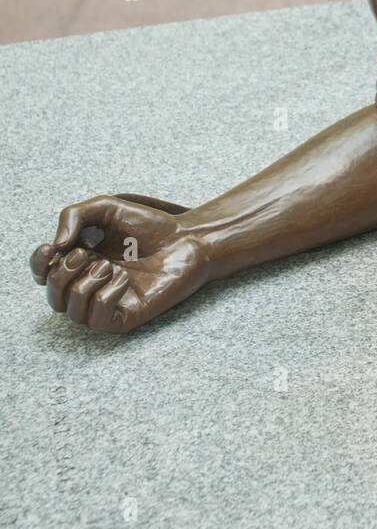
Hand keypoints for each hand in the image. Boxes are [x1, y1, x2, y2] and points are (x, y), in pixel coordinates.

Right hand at [30, 194, 208, 332]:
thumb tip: (54, 247)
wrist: (187, 240)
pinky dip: (105, 296)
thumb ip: (73, 216)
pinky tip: (123, 279)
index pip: (42, 274)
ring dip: (83, 284)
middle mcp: (90, 286)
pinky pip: (98, 320)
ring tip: (109, 265)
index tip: (51, 248)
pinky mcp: (125, 317)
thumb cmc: (149, 226)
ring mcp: (107, 304)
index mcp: (80, 262)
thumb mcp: (105, 208)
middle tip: (85, 254)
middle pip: (52, 297)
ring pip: (71, 311)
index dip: (37, 264)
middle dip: (61, 274)